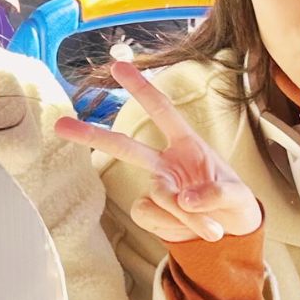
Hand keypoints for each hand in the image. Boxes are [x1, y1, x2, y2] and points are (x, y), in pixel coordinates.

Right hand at [55, 51, 260, 242]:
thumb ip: (215, 194)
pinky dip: (175, 227)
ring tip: (211, 228)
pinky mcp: (150, 211)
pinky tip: (192, 230)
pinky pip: (152, 217)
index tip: (117, 66)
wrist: (231, 232)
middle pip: (124, 147)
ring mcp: (156, 187)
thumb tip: (185, 199)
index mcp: (188, 144)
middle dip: (92, 135)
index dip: (141, 88)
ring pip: (155, 196)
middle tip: (60, 125)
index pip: (162, 111)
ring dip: (183, 215)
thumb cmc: (233, 201)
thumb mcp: (238, 196)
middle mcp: (165, 162)